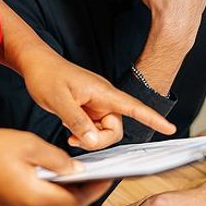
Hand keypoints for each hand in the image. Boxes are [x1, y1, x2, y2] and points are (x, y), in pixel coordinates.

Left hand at [0, 0, 175, 150]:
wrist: (35, 64)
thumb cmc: (47, 76)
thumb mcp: (59, 101)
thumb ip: (77, 121)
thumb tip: (93, 141)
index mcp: (103, 92)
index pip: (133, 106)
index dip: (152, 118)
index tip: (170, 128)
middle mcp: (103, 99)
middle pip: (115, 129)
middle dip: (100, 140)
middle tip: (75, 139)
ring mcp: (95, 105)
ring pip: (104, 132)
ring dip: (90, 138)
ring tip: (70, 134)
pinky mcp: (87, 110)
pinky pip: (93, 129)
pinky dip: (84, 135)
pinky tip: (69, 131)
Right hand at [0, 129, 112, 205]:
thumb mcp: (30, 145)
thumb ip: (58, 159)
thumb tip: (77, 170)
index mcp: (36, 198)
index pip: (78, 199)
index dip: (97, 187)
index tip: (111, 175)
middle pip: (67, 204)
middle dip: (84, 188)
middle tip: (99, 170)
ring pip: (53, 204)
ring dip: (66, 189)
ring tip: (79, 170)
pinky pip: (39, 204)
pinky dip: (50, 191)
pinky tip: (54, 175)